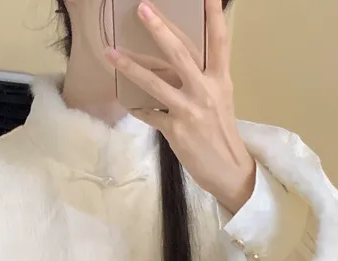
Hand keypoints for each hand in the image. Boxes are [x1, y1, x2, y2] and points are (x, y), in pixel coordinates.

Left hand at [106, 0, 255, 213]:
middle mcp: (205, 91)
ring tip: (111, 53)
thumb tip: (180, 61)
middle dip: (159, 30)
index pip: (219, 42)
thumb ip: (203, 78)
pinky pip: (149, 114)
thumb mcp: (219, 99)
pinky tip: (129, 104)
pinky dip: (138, 108)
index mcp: (220, 80)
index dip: (214, 16)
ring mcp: (189, 110)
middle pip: (180, 54)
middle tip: (142, 8)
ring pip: (155, 83)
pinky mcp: (175, 130)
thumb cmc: (220, 132)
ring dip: (130, 67)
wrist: (227, 168)